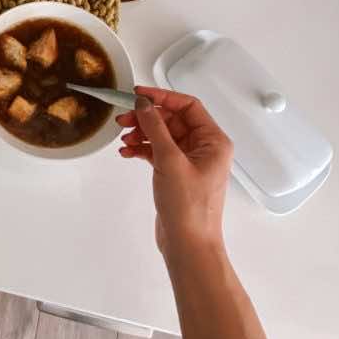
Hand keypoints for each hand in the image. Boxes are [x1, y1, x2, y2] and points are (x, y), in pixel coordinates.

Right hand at [116, 86, 232, 259]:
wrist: (188, 245)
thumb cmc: (188, 207)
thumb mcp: (169, 161)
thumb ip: (155, 128)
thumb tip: (143, 103)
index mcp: (213, 141)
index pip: (188, 106)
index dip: (162, 97)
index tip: (138, 93)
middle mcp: (205, 148)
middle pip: (173, 120)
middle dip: (147, 118)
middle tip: (124, 119)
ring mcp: (190, 162)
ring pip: (163, 136)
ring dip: (142, 133)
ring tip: (124, 139)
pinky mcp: (176, 175)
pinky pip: (158, 152)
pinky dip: (142, 149)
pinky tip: (127, 152)